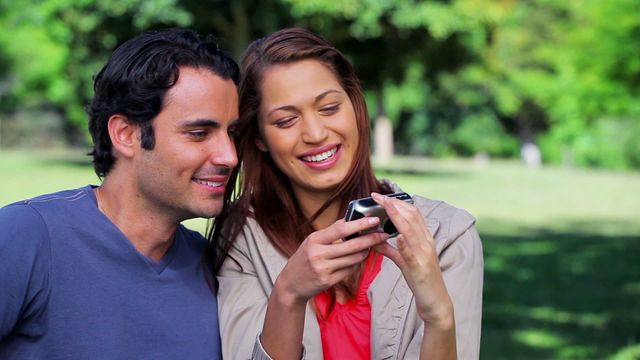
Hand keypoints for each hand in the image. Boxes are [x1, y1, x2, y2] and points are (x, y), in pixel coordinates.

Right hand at [275, 217, 388, 304]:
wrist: (290, 284)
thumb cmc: (303, 260)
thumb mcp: (311, 242)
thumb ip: (329, 232)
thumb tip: (348, 220)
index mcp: (314, 240)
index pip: (340, 229)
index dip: (359, 224)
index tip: (373, 220)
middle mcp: (318, 254)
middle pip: (351, 245)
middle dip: (370, 239)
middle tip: (382, 234)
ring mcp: (323, 269)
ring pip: (353, 259)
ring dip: (365, 252)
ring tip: (370, 247)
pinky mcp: (328, 281)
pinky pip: (349, 271)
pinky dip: (356, 264)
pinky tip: (358, 259)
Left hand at [371, 193, 453, 326]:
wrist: (435, 301)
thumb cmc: (420, 279)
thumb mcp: (404, 261)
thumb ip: (390, 250)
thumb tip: (375, 240)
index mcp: (424, 239)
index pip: (413, 214)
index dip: (398, 202)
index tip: (383, 195)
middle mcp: (426, 243)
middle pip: (412, 217)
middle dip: (394, 204)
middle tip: (378, 196)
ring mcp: (423, 255)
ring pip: (412, 231)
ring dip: (397, 216)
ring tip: (385, 205)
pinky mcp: (419, 269)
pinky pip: (412, 254)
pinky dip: (405, 244)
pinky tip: (397, 237)